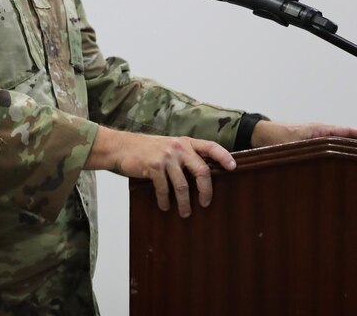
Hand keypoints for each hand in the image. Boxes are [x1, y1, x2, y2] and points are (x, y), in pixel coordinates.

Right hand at [86, 127, 236, 217]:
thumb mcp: (170, 147)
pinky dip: (165, 201)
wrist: (123, 146)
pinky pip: (164, 189)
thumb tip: (204, 175)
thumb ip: (185, 156)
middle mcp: (179, 147)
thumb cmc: (148, 149)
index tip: (233, 168)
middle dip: (206, 191)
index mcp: (186, 142)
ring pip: (183, 186)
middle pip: (202, 171)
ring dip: (185, 203)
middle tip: (205, 203)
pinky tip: (165, 206)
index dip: (224, 156)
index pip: (211, 146)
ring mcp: (167, 156)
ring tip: (185, 213)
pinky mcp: (154, 166)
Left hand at [251, 120, 356, 147]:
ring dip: (352, 147)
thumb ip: (310, 148)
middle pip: (347, 137)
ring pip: (339, 143)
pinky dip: (340, 151)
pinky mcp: (312, 146)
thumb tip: (323, 153)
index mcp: (320, 130)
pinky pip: (330, 148)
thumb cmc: (277, 136)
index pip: (346, 131)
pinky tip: (345, 161)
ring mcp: (317, 140)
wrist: (262, 134)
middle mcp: (321, 133)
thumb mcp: (296, 144)